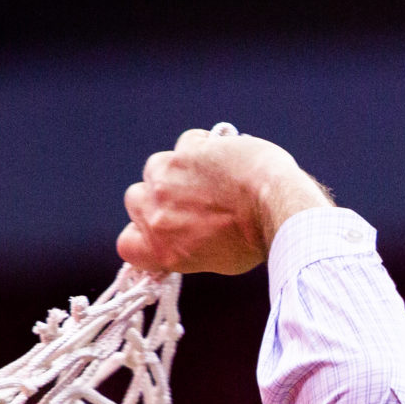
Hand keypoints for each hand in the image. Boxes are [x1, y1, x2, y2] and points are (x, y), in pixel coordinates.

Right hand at [118, 127, 333, 274]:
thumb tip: (181, 233)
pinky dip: (203, 148)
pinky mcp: (187, 151)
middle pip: (135, 199)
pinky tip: (226, 159)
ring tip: (213, 178)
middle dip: (158, 197)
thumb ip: (185, 245)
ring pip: (157, 167)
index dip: (141, 234)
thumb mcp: (216, 259)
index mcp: (163, 249)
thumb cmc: (256, 239)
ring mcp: (167, 179)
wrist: (277, 206)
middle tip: (190, 201)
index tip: (159, 229)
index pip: (127, 244)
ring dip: (177, 170)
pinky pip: (187, 144)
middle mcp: (157, 215)